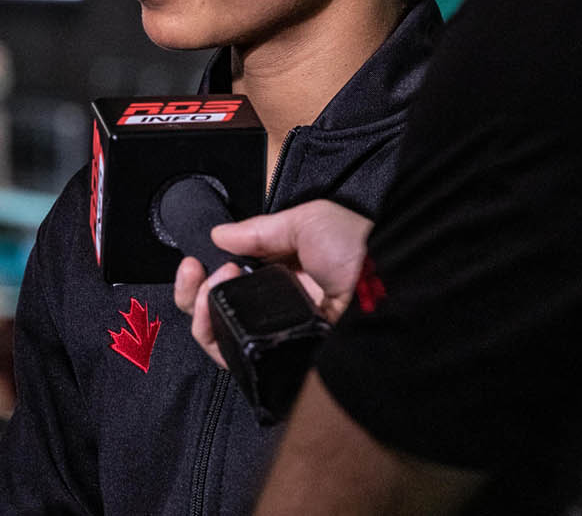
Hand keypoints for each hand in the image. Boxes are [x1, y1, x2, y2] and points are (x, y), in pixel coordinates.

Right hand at [173, 200, 371, 367]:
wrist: (386, 287)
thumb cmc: (359, 251)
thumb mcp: (306, 221)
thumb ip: (258, 230)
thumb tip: (219, 233)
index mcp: (289, 275)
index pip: (234, 279)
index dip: (209, 268)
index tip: (196, 256)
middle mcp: (280, 307)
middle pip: (218, 308)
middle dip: (196, 288)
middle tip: (196, 270)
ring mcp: (277, 335)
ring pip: (218, 334)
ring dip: (201, 305)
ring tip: (214, 283)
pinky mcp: (276, 360)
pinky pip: (230, 357)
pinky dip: (211, 333)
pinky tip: (215, 309)